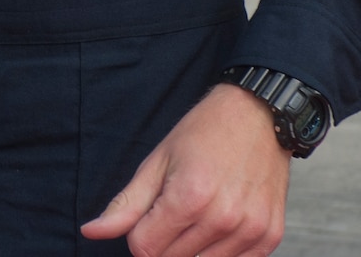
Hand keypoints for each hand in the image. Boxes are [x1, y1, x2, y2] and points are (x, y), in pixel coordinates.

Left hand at [80, 83, 291, 256]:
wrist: (258, 116)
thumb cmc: (204, 134)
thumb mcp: (157, 162)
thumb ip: (125, 204)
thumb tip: (91, 231)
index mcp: (189, 198)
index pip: (144, 249)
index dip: (139, 234)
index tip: (150, 213)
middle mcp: (222, 219)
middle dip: (164, 239)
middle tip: (175, 207)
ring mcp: (250, 231)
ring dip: (192, 247)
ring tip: (200, 211)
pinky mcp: (269, 237)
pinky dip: (219, 250)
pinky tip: (220, 221)